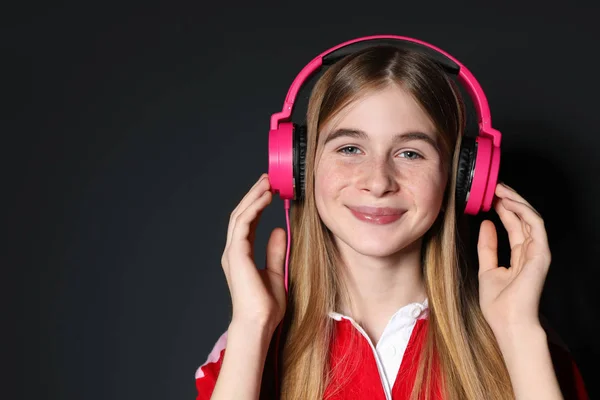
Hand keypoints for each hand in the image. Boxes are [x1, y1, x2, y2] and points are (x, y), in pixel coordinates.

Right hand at [220, 173, 286, 333]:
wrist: (259, 323)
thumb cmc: (266, 305)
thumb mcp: (276, 272)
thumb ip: (275, 251)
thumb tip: (279, 230)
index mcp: (241, 255)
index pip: (247, 223)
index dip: (257, 205)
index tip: (269, 190)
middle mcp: (233, 251)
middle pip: (241, 214)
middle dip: (254, 195)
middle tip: (267, 179)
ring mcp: (233, 252)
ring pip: (240, 215)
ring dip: (253, 196)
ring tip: (267, 182)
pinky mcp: (236, 254)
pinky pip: (243, 224)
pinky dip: (254, 208)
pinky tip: (265, 197)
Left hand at [477, 182, 550, 332]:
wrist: (508, 323)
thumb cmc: (499, 304)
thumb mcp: (487, 269)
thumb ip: (488, 247)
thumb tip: (486, 224)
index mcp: (520, 256)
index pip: (513, 225)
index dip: (502, 209)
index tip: (488, 196)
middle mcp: (531, 251)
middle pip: (522, 218)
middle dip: (509, 199)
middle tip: (494, 185)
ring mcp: (538, 252)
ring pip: (530, 217)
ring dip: (515, 200)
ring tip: (499, 188)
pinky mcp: (541, 253)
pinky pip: (535, 225)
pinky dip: (522, 211)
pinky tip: (508, 202)